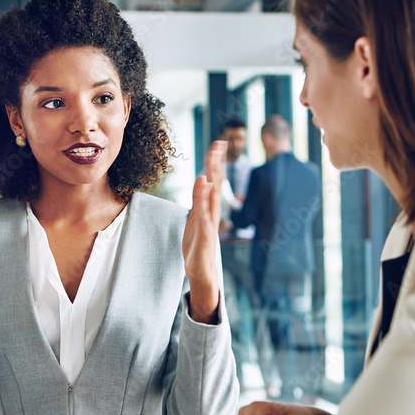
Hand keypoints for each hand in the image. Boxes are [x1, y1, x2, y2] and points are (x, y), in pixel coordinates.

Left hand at [182, 140, 225, 322]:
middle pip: (216, 184)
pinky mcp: (204, 236)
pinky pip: (203, 216)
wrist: (200, 270)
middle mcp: (212, 213)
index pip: (214, 181)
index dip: (215, 163)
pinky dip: (203, 202)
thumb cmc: (197, 245)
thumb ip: (198, 199)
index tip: (217, 144)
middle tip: (219, 144)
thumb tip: (202, 178)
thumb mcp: (195, 217)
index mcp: (208, 208)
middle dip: (217, 164)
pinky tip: (204, 187)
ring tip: (213, 161)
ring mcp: (209, 224)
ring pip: (212, 197)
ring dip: (214, 179)